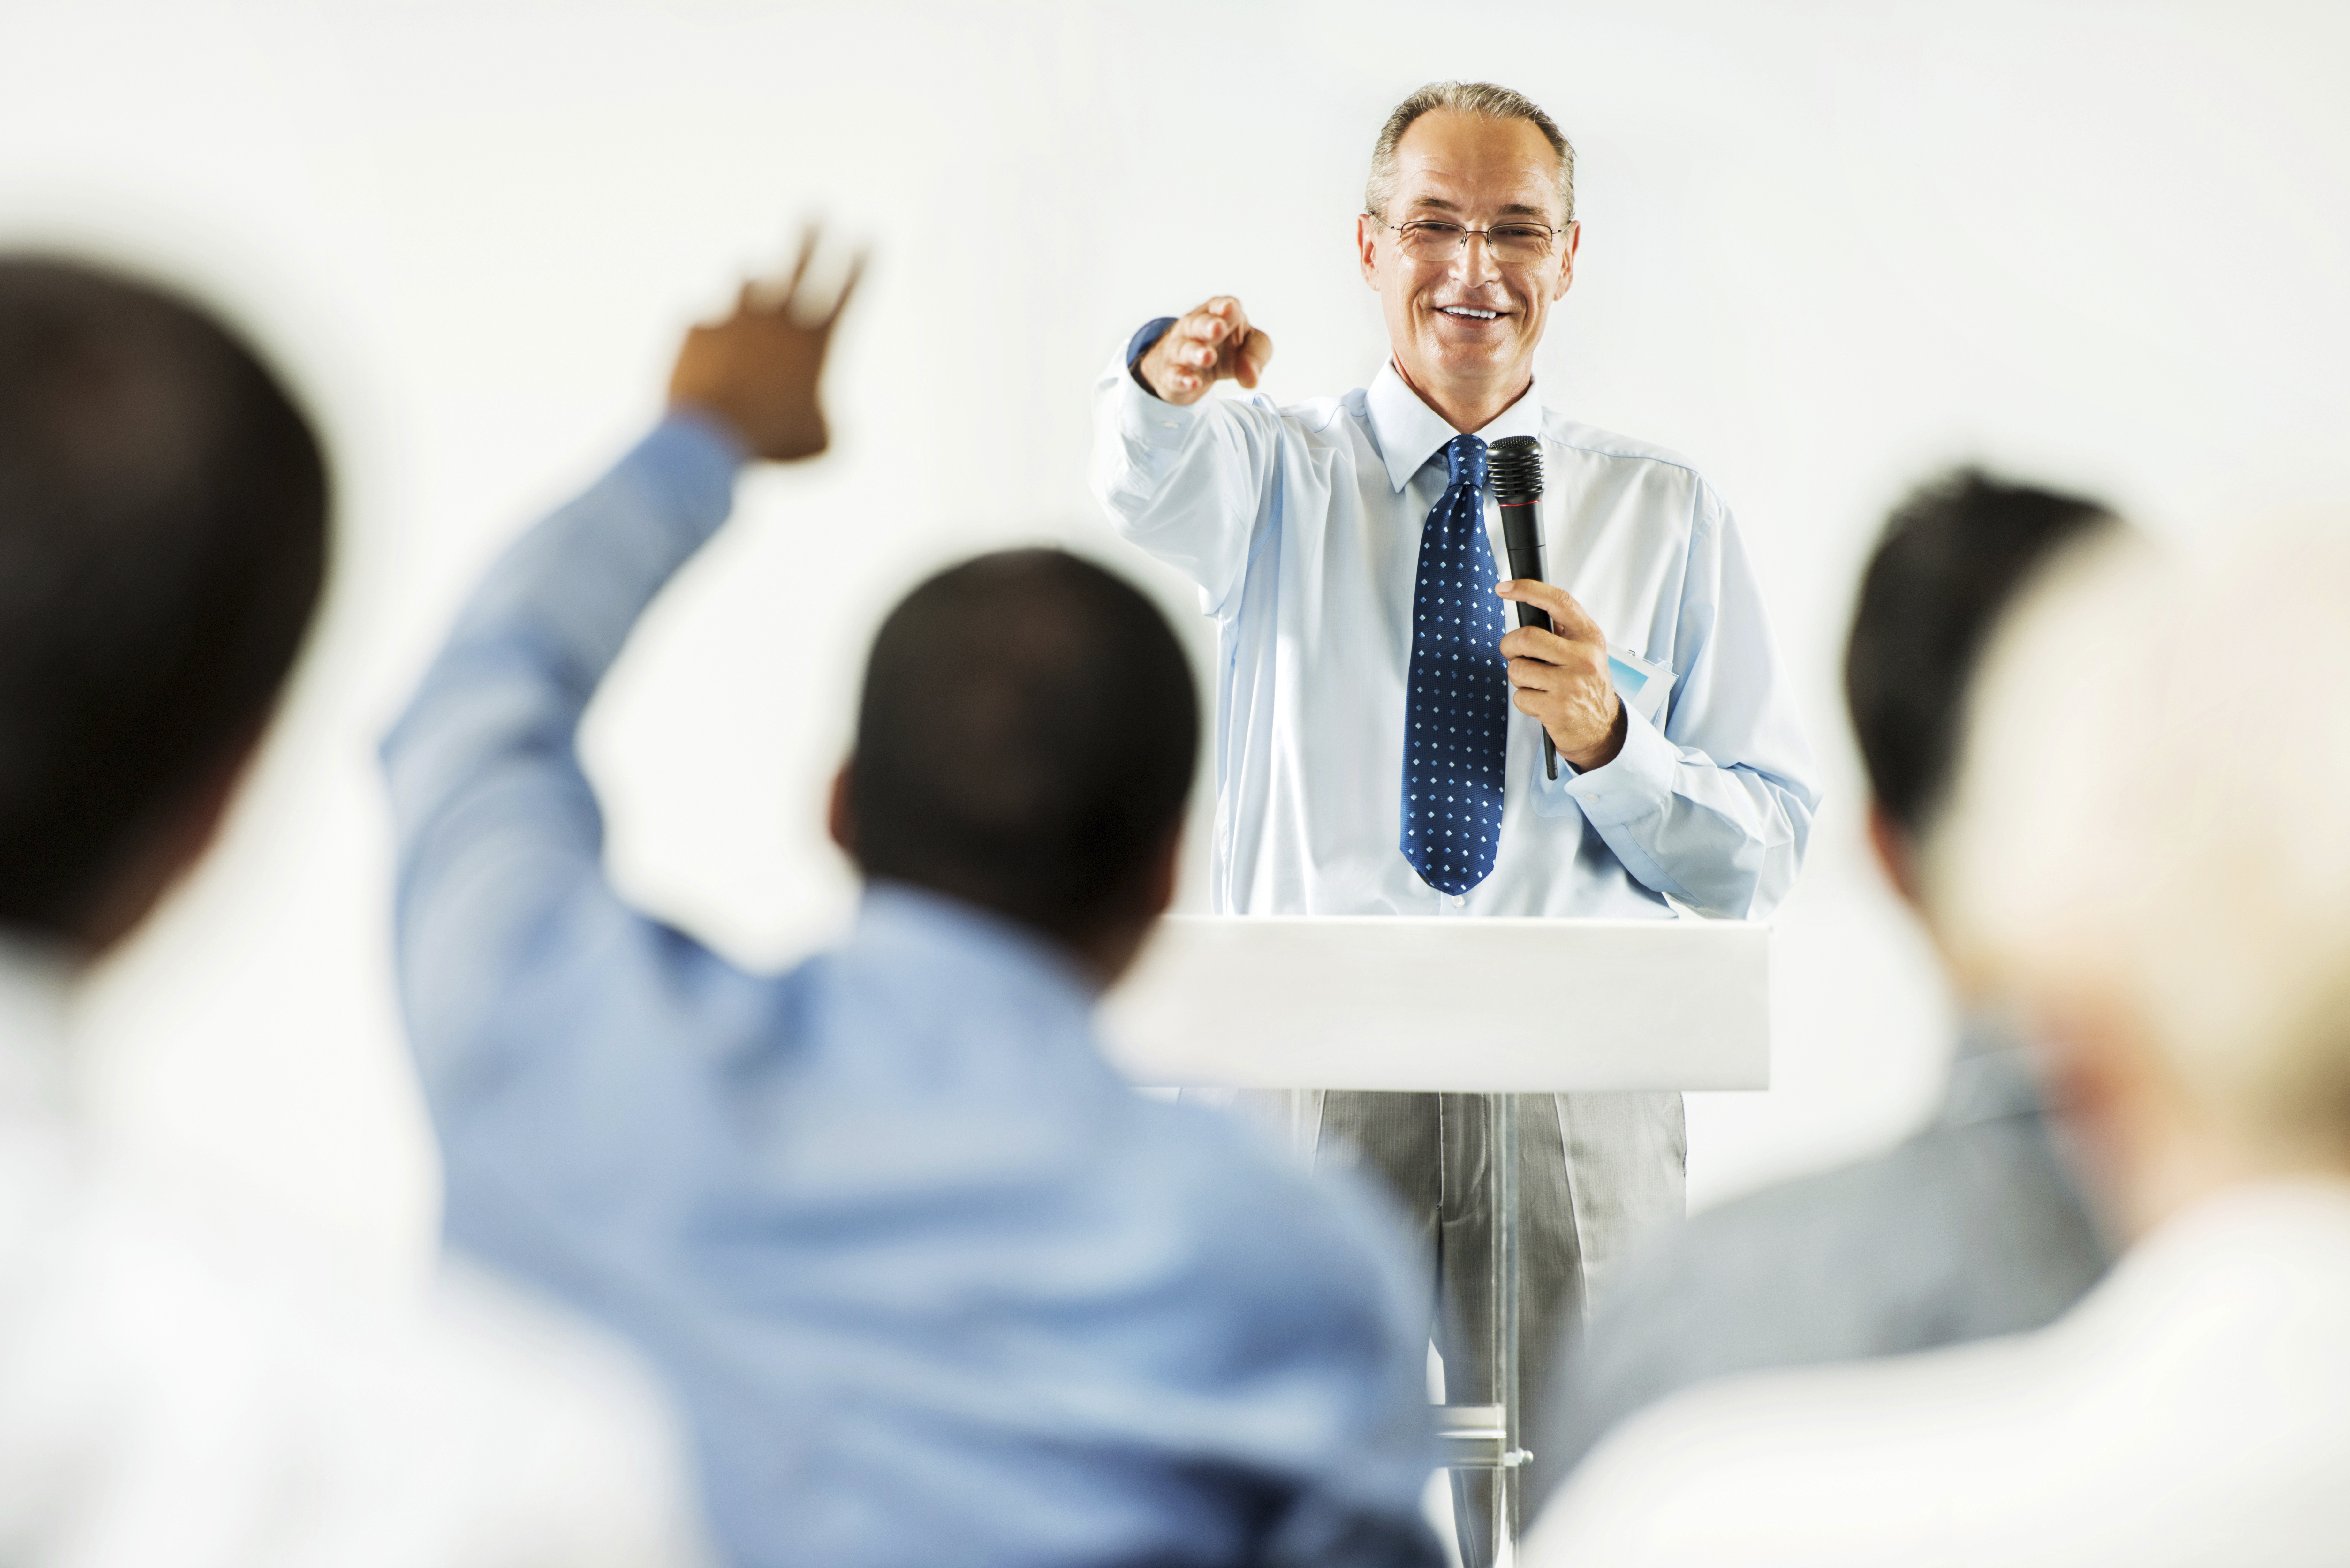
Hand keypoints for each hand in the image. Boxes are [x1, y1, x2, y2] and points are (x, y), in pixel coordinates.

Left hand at [668, 227, 864, 461]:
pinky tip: (703, 356)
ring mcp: (733, 318)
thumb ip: (828, 424)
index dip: (861, 265)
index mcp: (813, 343)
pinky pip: (702, 321)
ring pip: (745, 278)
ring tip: (753, 276)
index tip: (868, 238)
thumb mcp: (818, 445)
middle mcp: (775, 319)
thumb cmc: (770, 446)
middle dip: (810, 237)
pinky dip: (706, 334)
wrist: (707, 440)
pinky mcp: (695, 328)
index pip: (846, 293)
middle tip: (815, 212)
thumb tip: (824, 421)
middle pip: (798, 263)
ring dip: (752, 278)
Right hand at [1138, 296, 1272, 405]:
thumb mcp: (1248, 348)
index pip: (1219, 306)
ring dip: (1196, 353)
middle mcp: (1193, 328)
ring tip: (1208, 356)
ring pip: (1185, 349)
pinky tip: (1194, 383)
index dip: (1224, 307)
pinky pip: (1175, 376)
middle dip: (1208, 325)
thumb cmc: (1225, 350)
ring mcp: (1179, 351)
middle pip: (1198, 324)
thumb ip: (1255, 357)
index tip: (1230, 308)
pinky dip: (1184, 380)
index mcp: (1216, 314)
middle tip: (1218, 327)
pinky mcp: (1171, 375)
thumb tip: (1252, 379)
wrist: (1185, 369)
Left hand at [1496, 579, 1626, 770]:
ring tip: (1537, 684)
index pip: (1559, 602)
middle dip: (1509, 646)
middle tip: (1513, 653)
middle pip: (1526, 637)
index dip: (1528, 589)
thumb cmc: (1587, 686)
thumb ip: (1563, 630)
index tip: (1504, 588)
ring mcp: (1570, 683)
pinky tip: (1542, 703)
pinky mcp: (1557, 708)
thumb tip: (1528, 602)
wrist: (1603, 729)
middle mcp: (1583, 658)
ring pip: (1518, 668)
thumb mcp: (1586, 651)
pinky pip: (1520, 697)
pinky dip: (1524, 701)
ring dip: (1518, 678)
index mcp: (1589, 637)